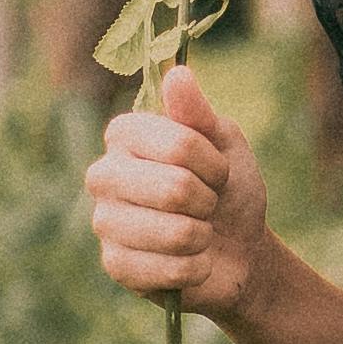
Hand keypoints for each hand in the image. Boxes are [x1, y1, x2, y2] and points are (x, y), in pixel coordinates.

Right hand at [84, 61, 272, 322]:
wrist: (239, 249)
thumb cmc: (228, 188)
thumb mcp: (224, 142)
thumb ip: (198, 112)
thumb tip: (178, 73)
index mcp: (124, 134)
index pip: (178, 144)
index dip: (212, 163)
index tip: (217, 171)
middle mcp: (103, 174)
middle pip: (175, 188)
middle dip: (208, 201)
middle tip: (207, 204)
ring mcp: (104, 222)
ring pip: (175, 232)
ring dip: (203, 237)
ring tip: (198, 233)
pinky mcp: (115, 266)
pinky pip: (171, 270)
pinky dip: (197, 268)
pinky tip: (191, 262)